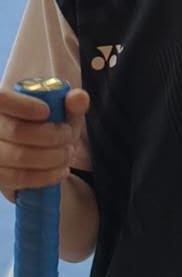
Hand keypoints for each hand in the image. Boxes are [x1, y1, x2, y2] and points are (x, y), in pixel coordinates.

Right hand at [0, 85, 89, 203]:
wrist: (42, 153)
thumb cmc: (50, 126)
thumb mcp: (63, 112)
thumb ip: (73, 103)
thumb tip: (78, 98)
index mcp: (1, 103)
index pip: (1, 99)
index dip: (22, 105)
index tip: (46, 111)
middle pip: (16, 131)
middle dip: (50, 136)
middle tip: (68, 136)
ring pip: (19, 156)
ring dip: (51, 157)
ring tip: (67, 154)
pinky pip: (18, 178)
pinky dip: (44, 176)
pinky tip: (60, 171)